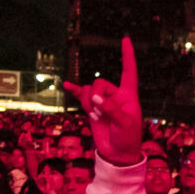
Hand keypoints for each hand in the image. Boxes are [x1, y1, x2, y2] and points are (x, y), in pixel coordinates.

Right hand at [62, 37, 146, 165]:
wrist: (117, 153)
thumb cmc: (128, 137)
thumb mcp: (124, 123)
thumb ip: (110, 109)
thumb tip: (95, 98)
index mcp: (128, 95)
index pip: (128, 71)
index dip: (127, 56)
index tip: (126, 40)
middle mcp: (115, 95)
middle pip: (100, 82)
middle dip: (96, 95)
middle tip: (99, 113)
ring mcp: (102, 101)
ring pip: (89, 90)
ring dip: (88, 102)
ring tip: (95, 117)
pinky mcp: (91, 109)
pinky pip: (81, 96)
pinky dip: (74, 91)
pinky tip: (66, 86)